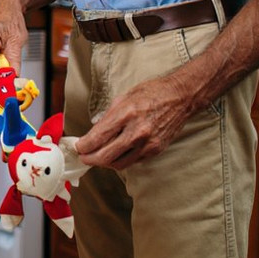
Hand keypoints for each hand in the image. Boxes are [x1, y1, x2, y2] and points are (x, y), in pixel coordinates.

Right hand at [0, 0, 27, 83]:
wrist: (6, 6)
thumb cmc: (9, 17)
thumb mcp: (16, 40)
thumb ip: (14, 63)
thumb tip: (15, 82)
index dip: (3, 84)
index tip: (15, 88)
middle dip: (3, 80)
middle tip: (18, 75)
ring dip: (2, 74)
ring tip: (12, 59)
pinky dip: (0, 69)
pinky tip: (7, 60)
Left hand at [74, 75, 193, 169]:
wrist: (180, 97)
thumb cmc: (151, 93)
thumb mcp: (123, 98)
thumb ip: (108, 117)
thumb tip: (93, 133)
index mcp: (126, 114)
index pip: (98, 138)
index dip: (84, 146)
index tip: (78, 147)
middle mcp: (137, 132)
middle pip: (105, 156)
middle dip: (90, 158)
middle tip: (84, 156)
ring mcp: (148, 144)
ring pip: (119, 164)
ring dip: (105, 163)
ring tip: (98, 157)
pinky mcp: (156, 150)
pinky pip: (133, 161)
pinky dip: (121, 160)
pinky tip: (116, 153)